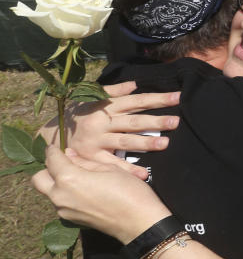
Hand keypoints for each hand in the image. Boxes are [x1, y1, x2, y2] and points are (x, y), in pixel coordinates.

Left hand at [32, 146, 172, 243]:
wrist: (139, 222)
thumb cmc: (129, 191)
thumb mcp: (110, 169)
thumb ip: (85, 162)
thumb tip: (68, 154)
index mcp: (69, 179)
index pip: (51, 160)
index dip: (53, 150)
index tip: (57, 147)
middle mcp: (60, 196)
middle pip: (39, 179)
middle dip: (49, 169)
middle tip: (66, 164)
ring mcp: (63, 210)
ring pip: (49, 192)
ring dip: (57, 183)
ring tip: (80, 177)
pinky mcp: (70, 220)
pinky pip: (60, 203)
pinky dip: (67, 194)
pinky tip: (86, 192)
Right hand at [44, 81, 179, 179]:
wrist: (47, 134)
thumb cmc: (76, 114)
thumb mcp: (90, 98)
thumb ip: (114, 92)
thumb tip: (135, 84)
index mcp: (106, 107)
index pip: (136, 101)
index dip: (157, 99)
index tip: (178, 97)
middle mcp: (102, 123)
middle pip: (133, 122)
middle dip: (156, 121)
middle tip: (176, 121)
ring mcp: (97, 141)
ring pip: (125, 142)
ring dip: (146, 143)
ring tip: (165, 144)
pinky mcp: (90, 158)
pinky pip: (112, 164)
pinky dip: (127, 170)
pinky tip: (143, 173)